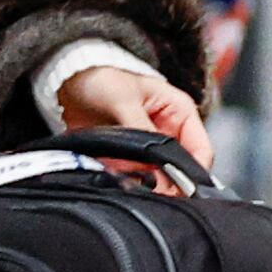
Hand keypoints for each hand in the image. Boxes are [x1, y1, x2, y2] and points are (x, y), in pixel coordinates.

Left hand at [57, 63, 212, 192]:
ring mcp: (150, 146)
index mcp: (180, 112)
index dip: (193, 173)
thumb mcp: (124, 100)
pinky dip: (127, 182)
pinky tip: (115, 178)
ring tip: (127, 181)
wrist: (71, 83)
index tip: (177, 189)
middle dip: (167, 183)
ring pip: (160, 177)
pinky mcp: (130, 157)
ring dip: (145, 184)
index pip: (201, 150)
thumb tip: (152, 164)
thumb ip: (141, 131)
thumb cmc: (102, 79)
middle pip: (182, 169)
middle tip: (150, 191)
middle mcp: (170, 132)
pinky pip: (136, 177)